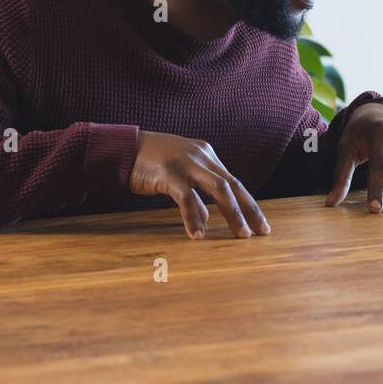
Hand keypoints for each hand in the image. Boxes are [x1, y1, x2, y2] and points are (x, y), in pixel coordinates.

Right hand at [129, 130, 268, 239]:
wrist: (121, 148)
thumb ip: (196, 189)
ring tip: (241, 235)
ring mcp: (186, 163)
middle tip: (261, 231)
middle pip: (233, 185)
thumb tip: (208, 216)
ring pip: (219, 189)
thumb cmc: (149, 162)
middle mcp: (201, 156)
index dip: (247, 203)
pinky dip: (194, 217)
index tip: (259, 223)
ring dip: (232, 214)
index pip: (233, 181)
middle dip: (249, 209)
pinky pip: (187, 198)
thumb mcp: (178, 173)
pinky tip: (198, 235)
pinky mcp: (169, 173)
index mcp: (206, 154)